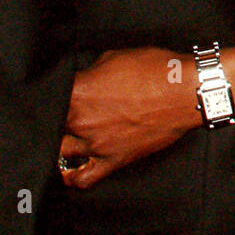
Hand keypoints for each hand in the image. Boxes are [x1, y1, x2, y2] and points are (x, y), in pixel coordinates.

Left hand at [58, 47, 197, 188]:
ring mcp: (97, 143)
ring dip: (62, 143)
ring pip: (61, 150)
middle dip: (57, 116)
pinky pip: (84, 178)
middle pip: (52, 123)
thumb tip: (88, 78)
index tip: (57, 93)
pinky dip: (72, 177)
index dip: (52, 93)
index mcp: (78, 91)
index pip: (49, 96)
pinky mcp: (114, 160)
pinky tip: (69, 171)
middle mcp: (82, 120)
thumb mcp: (116, 57)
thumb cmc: (156, 71)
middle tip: (67, 110)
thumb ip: (93, 72)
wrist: (186, 93)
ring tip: (67, 136)